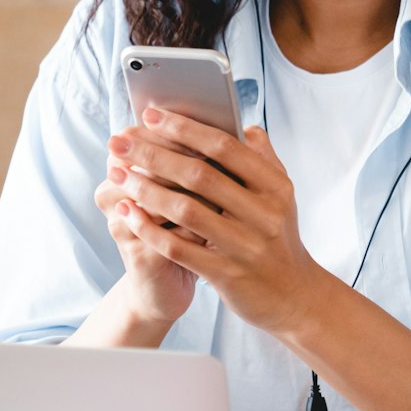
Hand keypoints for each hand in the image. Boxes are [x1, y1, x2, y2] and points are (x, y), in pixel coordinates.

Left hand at [108, 107, 335, 337]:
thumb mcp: (280, 196)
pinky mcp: (227, 275)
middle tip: (118, 141)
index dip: (185, 128)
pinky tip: (128, 213)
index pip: (225, 147)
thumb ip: (263, 159)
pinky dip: (150, 228)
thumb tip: (243, 125)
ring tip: (117, 174)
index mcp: (275, 186)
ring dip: (145, 189)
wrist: (293, 296)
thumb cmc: (278, 237)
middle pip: (199, 175)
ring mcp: (246, 246)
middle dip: (153, 154)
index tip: (150, 114)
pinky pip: (179, 248)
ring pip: (186, 210)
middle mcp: (264, 214)